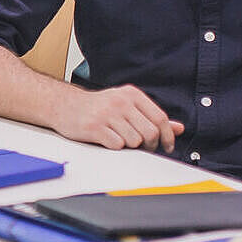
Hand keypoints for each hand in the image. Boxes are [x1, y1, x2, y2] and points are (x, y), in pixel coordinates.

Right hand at [53, 83, 182, 152]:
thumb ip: (152, 116)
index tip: (166, 146)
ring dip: (130, 146)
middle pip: (150, 132)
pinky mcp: (94, 127)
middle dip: (149, 145)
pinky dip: (115, 147)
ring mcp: (106, 114)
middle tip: (142, 146)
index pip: (160, 118)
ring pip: (135, 141)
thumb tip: (179, 128)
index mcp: (131, 94)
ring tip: (120, 139)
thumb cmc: (97, 107)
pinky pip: (117, 145)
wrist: (63, 105)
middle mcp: (120, 102)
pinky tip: (107, 140)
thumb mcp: (126, 106)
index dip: (167, 136)